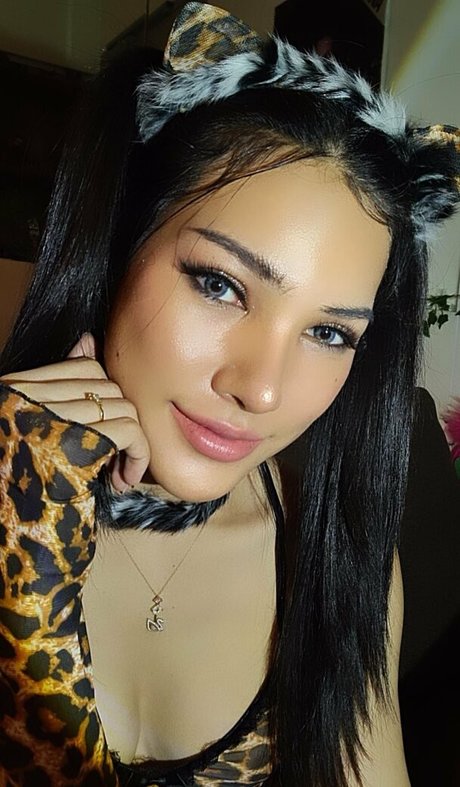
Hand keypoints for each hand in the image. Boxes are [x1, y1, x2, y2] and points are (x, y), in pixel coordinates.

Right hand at [0, 333, 149, 491]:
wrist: (10, 548)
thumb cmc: (21, 494)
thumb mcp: (35, 431)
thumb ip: (58, 388)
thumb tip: (88, 341)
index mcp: (13, 393)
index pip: (82, 366)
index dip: (105, 398)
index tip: (104, 434)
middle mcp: (26, 401)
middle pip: (106, 385)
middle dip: (122, 422)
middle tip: (115, 461)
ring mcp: (46, 422)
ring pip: (122, 406)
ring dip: (133, 443)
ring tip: (117, 475)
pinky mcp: (69, 449)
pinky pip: (130, 431)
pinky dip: (139, 456)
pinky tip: (120, 482)